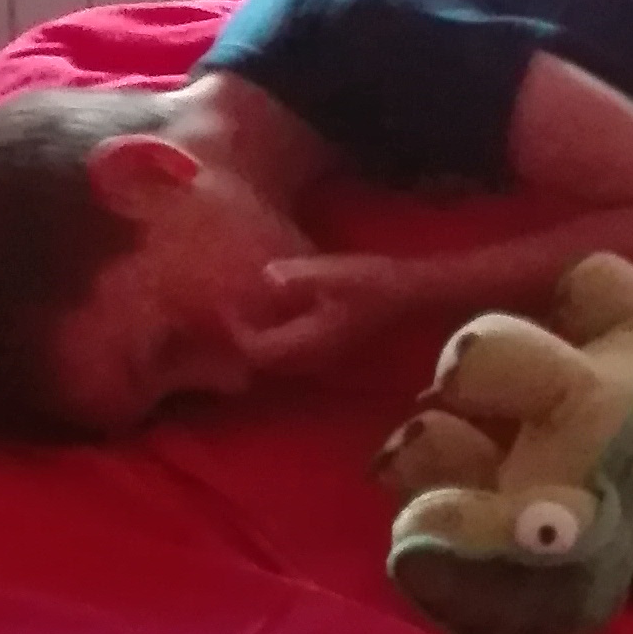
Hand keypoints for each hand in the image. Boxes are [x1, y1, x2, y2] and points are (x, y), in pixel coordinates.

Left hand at [230, 253, 422, 377]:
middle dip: (238, 338)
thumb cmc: (377, 284)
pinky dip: (271, 332)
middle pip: (260, 359)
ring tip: (237, 309)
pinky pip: (286, 346)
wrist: (412, 298)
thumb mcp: (339, 274)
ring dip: (255, 336)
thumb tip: (266, 275)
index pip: (257, 349)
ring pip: (274, 355)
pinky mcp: (324, 344)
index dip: (234, 330)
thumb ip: (301, 278)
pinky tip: (267, 310)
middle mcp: (310, 356)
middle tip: (219, 309)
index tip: (219, 303)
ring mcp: (318, 354)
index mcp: (308, 342)